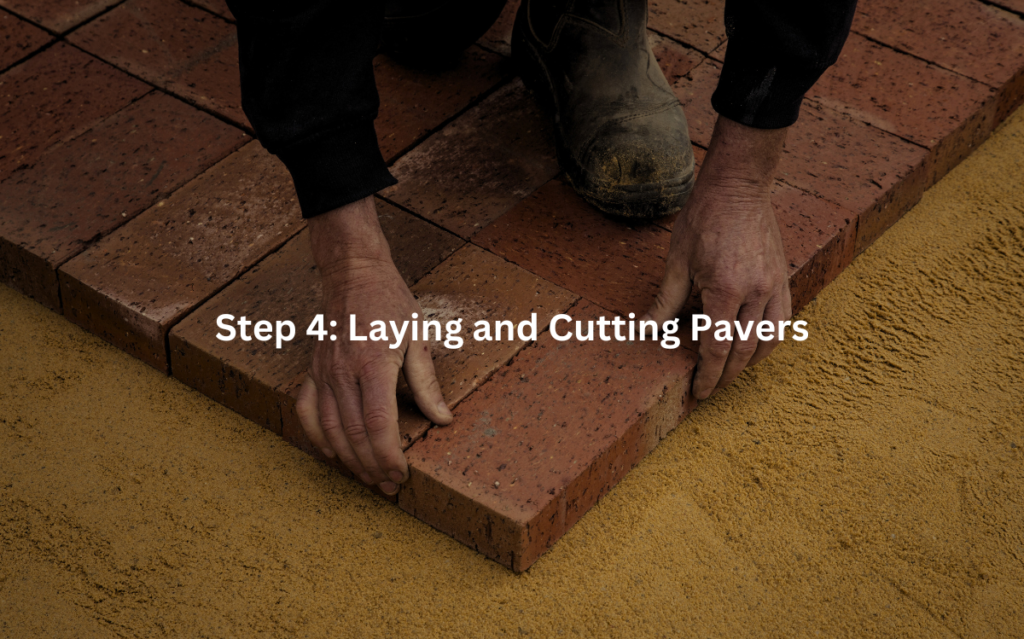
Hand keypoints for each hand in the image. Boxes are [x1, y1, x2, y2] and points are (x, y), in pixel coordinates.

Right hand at [294, 196, 452, 494]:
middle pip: (354, 433)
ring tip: (368, 477)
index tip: (401, 474)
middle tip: (389, 486)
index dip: (389, 455)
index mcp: (372, 363)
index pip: (378, 424)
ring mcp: (323, 372)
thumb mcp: (418, 336)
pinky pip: (307, 411)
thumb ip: (426, 381)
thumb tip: (443, 419)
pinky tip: (333, 453)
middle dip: (372, 465)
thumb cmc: (390, 301)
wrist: (352, 273)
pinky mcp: (312, 370)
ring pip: (330, 429)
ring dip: (350, 459)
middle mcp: (343, 371)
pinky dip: (317, 437)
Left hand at [645, 116, 791, 399]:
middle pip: (743, 351)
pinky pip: (784, 322)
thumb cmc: (703, 220)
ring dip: (750, 364)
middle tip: (711, 390)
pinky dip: (770, 342)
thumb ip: (665, 303)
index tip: (699, 392)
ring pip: (768, 341)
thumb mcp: (676, 262)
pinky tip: (756, 349)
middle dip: (726, 376)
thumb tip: (643, 331)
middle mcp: (755, 292)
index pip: (717, 347)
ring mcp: (774, 286)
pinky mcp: (784, 279)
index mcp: (724, 289)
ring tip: (731, 374)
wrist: (738, 188)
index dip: (707, 374)